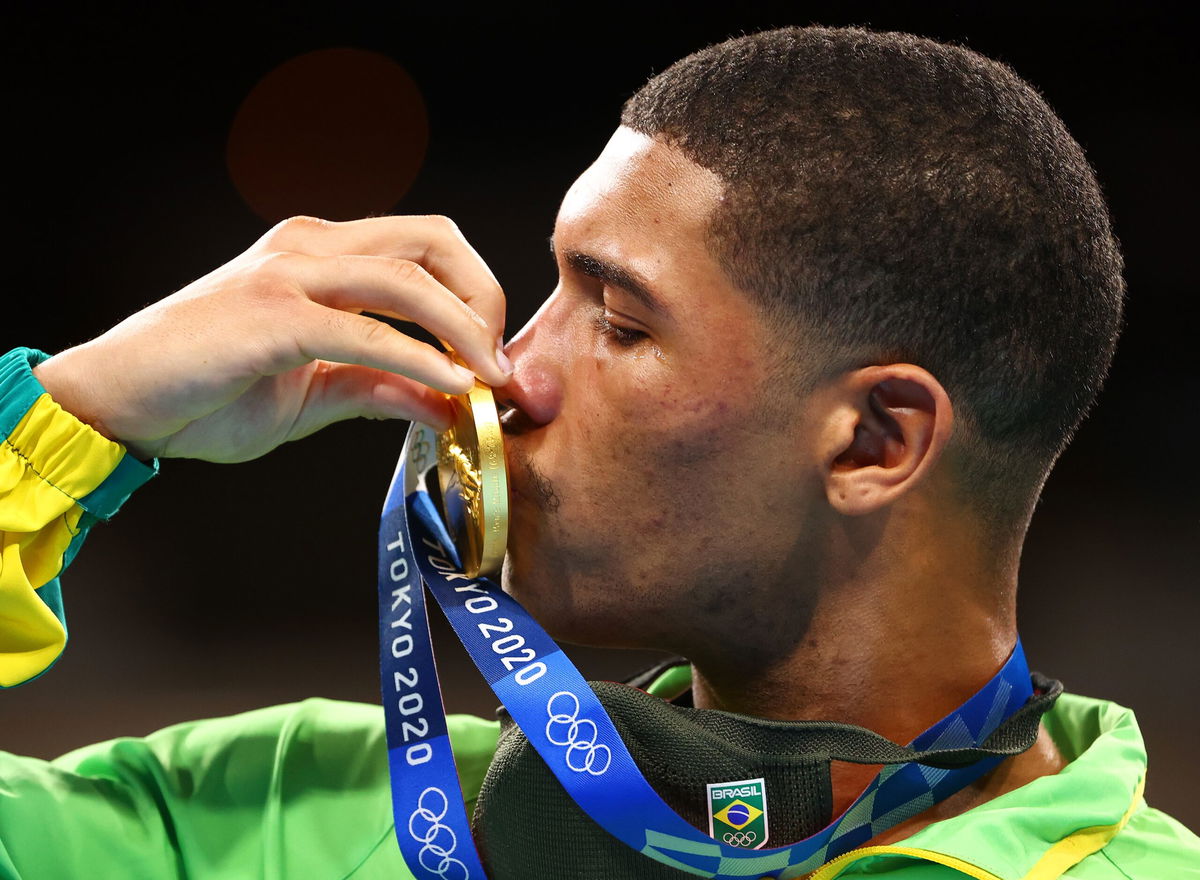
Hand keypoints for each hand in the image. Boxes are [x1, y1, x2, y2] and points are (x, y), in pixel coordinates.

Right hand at [33, 215, 511, 461]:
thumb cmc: (207, 391)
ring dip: (465, 329)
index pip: (425, 246)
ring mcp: (289, 274)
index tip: (490, 352)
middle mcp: (309, 248)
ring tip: (490, 377)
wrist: (118, 402)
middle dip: (483, 297)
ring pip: (408, 277)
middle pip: (433, 242)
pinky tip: (450, 387)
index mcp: (320, 255)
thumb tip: (450, 403)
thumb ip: (381, 386)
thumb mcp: (316, 391)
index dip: (474, 292)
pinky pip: (366, 331)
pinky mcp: (272, 315)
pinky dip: (420, 358)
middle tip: (498, 360)